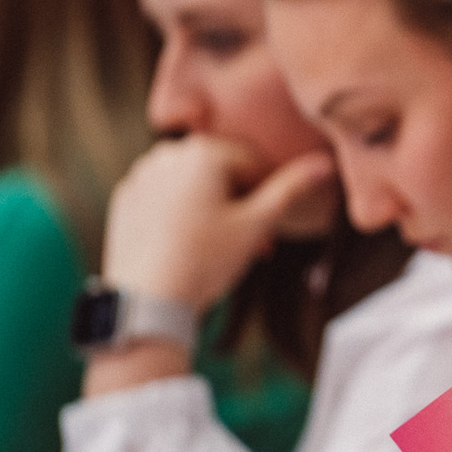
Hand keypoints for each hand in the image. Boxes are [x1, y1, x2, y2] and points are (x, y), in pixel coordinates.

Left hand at [99, 135, 336, 310]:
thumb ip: (291, 189)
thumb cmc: (204, 261)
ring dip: (212, 205)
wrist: (146, 299)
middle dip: (240, 201)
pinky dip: (180, 211)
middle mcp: (167, 153)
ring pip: (192, 182)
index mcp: (203, 152)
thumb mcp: (257, 225)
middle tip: (252, 242)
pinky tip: (188, 242)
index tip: (271, 227)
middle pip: (222, 171)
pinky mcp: (125, 197)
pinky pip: (164, 195)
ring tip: (221, 244)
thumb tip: (326, 164)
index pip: (254, 163)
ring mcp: (141, 174)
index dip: (269, 196)